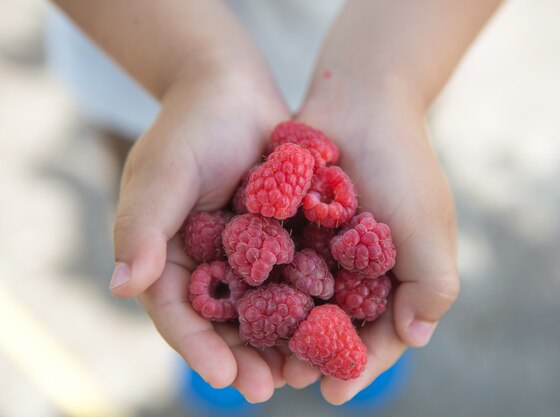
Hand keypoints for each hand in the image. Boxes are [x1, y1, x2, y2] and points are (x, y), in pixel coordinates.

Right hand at [108, 68, 289, 402]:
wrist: (234, 88)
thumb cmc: (191, 125)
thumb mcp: (161, 172)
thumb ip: (141, 226)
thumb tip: (122, 287)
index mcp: (167, 255)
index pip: (176, 313)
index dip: (197, 348)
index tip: (224, 378)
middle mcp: (205, 262)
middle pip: (222, 323)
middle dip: (243, 359)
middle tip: (268, 389)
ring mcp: (244, 253)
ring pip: (260, 310)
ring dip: (278, 343)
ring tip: (303, 373)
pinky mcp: (279, 238)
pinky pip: (292, 278)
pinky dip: (305, 304)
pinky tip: (328, 325)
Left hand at [284, 82, 459, 403]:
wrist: (360, 101)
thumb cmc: (402, 164)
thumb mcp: (429, 226)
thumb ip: (433, 284)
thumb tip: (417, 338)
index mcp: (400, 277)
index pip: (382, 336)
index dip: (361, 367)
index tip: (335, 393)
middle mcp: (362, 271)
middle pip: (337, 329)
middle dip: (315, 357)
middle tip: (288, 379)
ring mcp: (327, 250)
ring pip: (305, 306)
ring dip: (286, 334)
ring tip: (261, 357)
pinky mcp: (296, 228)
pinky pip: (281, 269)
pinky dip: (267, 291)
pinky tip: (243, 309)